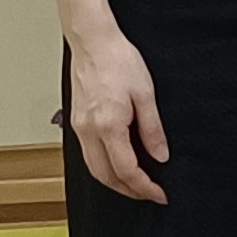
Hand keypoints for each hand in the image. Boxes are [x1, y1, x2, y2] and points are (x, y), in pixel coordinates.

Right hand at [64, 25, 172, 201]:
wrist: (93, 41)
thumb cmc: (119, 60)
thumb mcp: (146, 94)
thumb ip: (153, 129)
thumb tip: (160, 156)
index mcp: (107, 125)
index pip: (126, 170)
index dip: (145, 187)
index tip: (160, 194)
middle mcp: (88, 130)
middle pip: (105, 176)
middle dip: (128, 190)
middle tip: (150, 194)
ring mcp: (78, 126)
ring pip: (93, 168)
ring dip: (114, 181)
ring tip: (137, 184)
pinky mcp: (76, 120)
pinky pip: (87, 154)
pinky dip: (103, 166)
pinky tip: (118, 164)